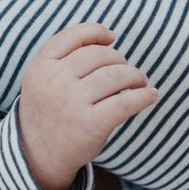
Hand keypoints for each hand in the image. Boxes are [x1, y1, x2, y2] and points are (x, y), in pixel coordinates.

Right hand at [15, 22, 157, 189]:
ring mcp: (73, 102)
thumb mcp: (41, 81)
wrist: (37, 157)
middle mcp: (55, 81)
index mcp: (41, 67)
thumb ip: (62, 59)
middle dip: (119, 59)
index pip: (72, 37)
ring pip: (116, 74)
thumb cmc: (48, 113)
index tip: (112, 37)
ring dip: (135, 75)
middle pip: (99, 55)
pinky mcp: (91, 124)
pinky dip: (143, 96)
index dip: (96, 32)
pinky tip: (150, 96)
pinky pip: (126, 101)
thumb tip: (108, 39)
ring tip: (140, 82)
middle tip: (128, 71)